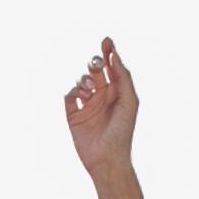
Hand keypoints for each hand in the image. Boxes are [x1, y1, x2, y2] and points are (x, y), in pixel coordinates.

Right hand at [63, 40, 140, 178]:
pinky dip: (74, 92)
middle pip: (94, 70)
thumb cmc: (123, 131)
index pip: (111, 66)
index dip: (108, 52)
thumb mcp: (129, 101)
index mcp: (117, 91)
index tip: (106, 40)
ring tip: (91, 90)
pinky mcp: (73, 115)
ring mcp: (86, 104)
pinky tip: (82, 97)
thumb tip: (114, 56)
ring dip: (85, 80)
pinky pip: (69, 96)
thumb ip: (123, 77)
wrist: (108, 158)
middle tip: (96, 65)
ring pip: (81, 80)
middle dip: (94, 63)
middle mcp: (101, 96)